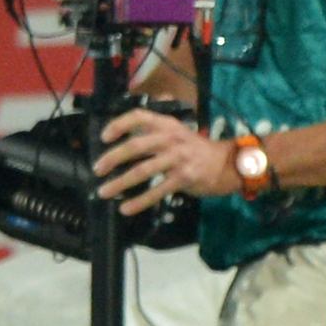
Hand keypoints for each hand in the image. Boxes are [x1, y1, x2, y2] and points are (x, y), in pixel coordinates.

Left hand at [93, 107, 236, 213]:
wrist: (228, 164)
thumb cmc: (197, 149)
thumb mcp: (180, 131)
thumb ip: (158, 127)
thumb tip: (132, 127)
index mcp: (168, 125)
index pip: (139, 117)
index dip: (118, 125)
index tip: (104, 137)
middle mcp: (171, 139)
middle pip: (135, 146)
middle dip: (112, 158)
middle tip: (98, 169)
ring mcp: (178, 159)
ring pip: (142, 171)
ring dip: (120, 183)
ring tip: (104, 192)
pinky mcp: (183, 179)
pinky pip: (157, 191)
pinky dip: (139, 202)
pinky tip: (126, 208)